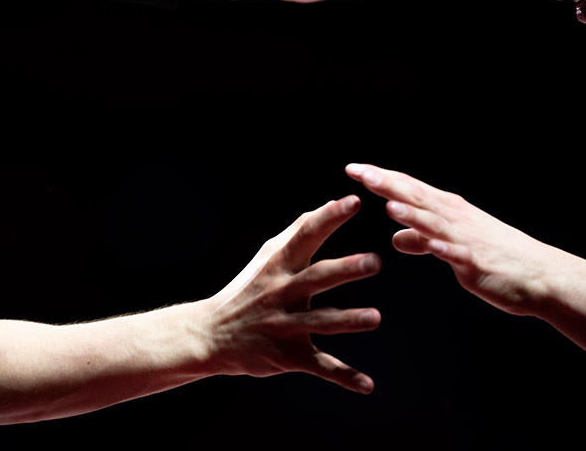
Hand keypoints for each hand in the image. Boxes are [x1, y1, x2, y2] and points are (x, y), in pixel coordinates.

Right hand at [203, 196, 381, 392]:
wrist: (211, 335)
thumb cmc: (246, 290)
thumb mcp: (267, 258)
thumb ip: (297, 232)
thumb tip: (328, 203)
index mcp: (279, 265)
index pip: (306, 235)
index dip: (330, 217)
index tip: (353, 201)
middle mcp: (281, 293)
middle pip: (316, 278)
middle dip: (345, 269)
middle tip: (374, 261)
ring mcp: (284, 325)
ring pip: (320, 322)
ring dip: (348, 320)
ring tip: (375, 317)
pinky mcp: (288, 355)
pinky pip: (320, 365)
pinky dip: (344, 376)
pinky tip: (368, 385)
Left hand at [345, 163, 564, 316]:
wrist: (541, 276)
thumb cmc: (496, 258)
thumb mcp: (451, 245)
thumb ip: (421, 240)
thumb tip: (396, 237)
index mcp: (447, 211)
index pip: (408, 188)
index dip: (381, 178)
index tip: (353, 168)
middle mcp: (454, 218)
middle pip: (415, 196)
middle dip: (386, 184)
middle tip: (358, 171)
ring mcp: (465, 239)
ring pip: (433, 221)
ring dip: (411, 212)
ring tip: (387, 203)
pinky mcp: (475, 262)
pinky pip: (455, 252)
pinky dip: (440, 245)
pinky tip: (426, 241)